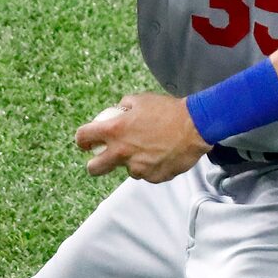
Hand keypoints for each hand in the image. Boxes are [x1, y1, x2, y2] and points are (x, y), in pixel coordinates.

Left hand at [77, 93, 205, 181]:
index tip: (86, 142)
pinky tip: (162, 154)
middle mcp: (123, 152)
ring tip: (149, 150)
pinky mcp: (154, 177)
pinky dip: (151, 167)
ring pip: (127, 171)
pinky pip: (147, 174)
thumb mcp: (141, 100)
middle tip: (103, 158)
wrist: (195, 126)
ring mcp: (138, 167)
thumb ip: (124, 107)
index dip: (82, 140)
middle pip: (94, 169)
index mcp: (115, 130)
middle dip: (95, 165)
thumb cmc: (169, 111)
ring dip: (132, 163)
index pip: (84, 137)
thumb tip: (118, 111)